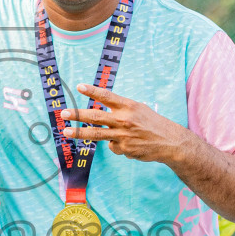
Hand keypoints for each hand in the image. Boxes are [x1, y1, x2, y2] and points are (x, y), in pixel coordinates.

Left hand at [60, 83, 198, 164]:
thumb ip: (121, 109)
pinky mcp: (123, 149)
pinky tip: (130, 144)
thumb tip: (102, 109)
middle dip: (77, 114)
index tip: (79, 87)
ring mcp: (122, 135)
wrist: (170, 142)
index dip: (92, 91)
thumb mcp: (139, 109)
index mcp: (128, 106)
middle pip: (95, 116)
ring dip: (79, 133)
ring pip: (96, 134)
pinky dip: (117, 145)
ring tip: (66, 132)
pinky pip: (113, 147)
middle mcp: (123, 120)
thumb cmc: (153, 123)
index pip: (107, 96)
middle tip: (64, 113)